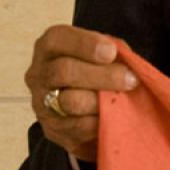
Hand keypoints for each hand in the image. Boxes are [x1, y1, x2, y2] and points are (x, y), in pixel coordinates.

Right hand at [25, 25, 138, 161]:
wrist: (88, 108)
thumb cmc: (99, 70)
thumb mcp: (106, 54)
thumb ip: (115, 52)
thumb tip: (128, 63)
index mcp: (50, 47)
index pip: (59, 39)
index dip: (85, 44)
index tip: (111, 52)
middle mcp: (39, 73)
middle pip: (64, 71)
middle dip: (103, 75)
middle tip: (130, 80)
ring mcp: (41, 103)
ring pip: (71, 101)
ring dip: (103, 101)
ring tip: (125, 100)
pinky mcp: (52, 129)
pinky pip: (78, 127)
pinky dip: (100, 122)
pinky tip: (114, 117)